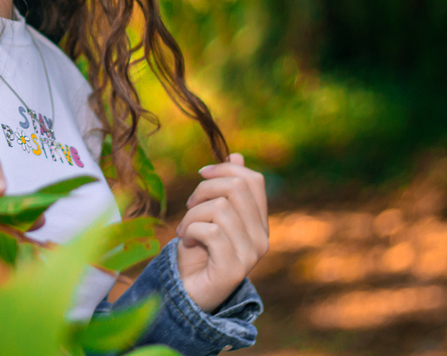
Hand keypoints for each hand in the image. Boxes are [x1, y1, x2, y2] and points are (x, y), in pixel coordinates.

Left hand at [175, 153, 269, 312]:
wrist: (188, 291)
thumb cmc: (198, 251)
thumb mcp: (209, 214)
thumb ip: (225, 189)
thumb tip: (238, 155)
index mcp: (259, 222)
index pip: (253, 180)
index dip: (225, 168)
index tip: (201, 174)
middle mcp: (261, 238)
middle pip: (236, 188)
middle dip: (203, 190)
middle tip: (189, 207)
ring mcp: (250, 254)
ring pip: (219, 208)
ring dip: (191, 215)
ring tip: (184, 230)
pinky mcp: (234, 268)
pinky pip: (210, 231)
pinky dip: (190, 231)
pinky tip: (185, 241)